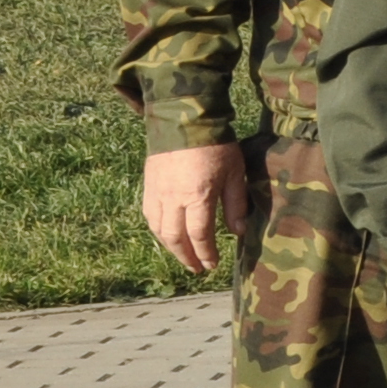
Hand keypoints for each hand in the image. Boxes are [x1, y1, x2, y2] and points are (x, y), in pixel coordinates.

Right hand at [142, 142, 249, 274]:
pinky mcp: (147, 186)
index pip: (199, 235)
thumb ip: (235, 204)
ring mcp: (156, 193)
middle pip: (175, 238)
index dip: (206, 253)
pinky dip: (158, 231)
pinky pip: (148, 216)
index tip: (212, 265)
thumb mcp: (235, 173)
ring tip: (184, 256)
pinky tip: (167, 236)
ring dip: (170, 248)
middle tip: (197, 268)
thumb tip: (239, 232)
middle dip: (186, 257)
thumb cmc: (216, 145)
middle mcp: (172, 199)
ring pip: (158, 230)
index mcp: (196, 196)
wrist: (183, 119)